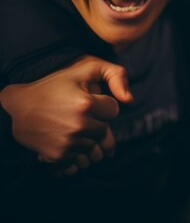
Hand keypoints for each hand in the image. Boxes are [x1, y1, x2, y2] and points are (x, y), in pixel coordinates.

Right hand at [0, 56, 132, 173]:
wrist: (19, 107)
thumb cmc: (55, 85)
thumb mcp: (86, 69)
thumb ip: (116, 74)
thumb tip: (130, 100)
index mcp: (87, 104)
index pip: (113, 111)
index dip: (104, 106)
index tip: (91, 102)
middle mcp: (79, 125)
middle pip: (105, 131)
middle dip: (97, 123)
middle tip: (82, 115)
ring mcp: (68, 143)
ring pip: (94, 147)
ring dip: (89, 139)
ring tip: (76, 128)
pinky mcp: (57, 156)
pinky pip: (80, 160)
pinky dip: (78, 153)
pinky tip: (69, 140)